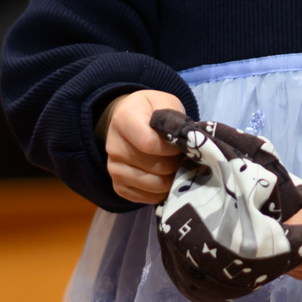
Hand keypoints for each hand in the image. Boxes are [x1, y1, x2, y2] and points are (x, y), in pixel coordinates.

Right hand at [103, 89, 187, 205]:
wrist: (128, 121)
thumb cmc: (152, 111)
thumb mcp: (166, 103)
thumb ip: (176, 121)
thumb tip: (187, 143)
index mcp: (124, 120)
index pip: (149, 144)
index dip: (172, 148)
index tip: (182, 145)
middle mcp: (113, 147)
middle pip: (155, 167)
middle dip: (176, 164)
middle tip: (182, 156)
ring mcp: (113, 169)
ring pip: (153, 185)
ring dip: (171, 179)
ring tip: (176, 166)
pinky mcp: (118, 186)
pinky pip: (147, 198)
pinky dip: (162, 192)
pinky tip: (166, 178)